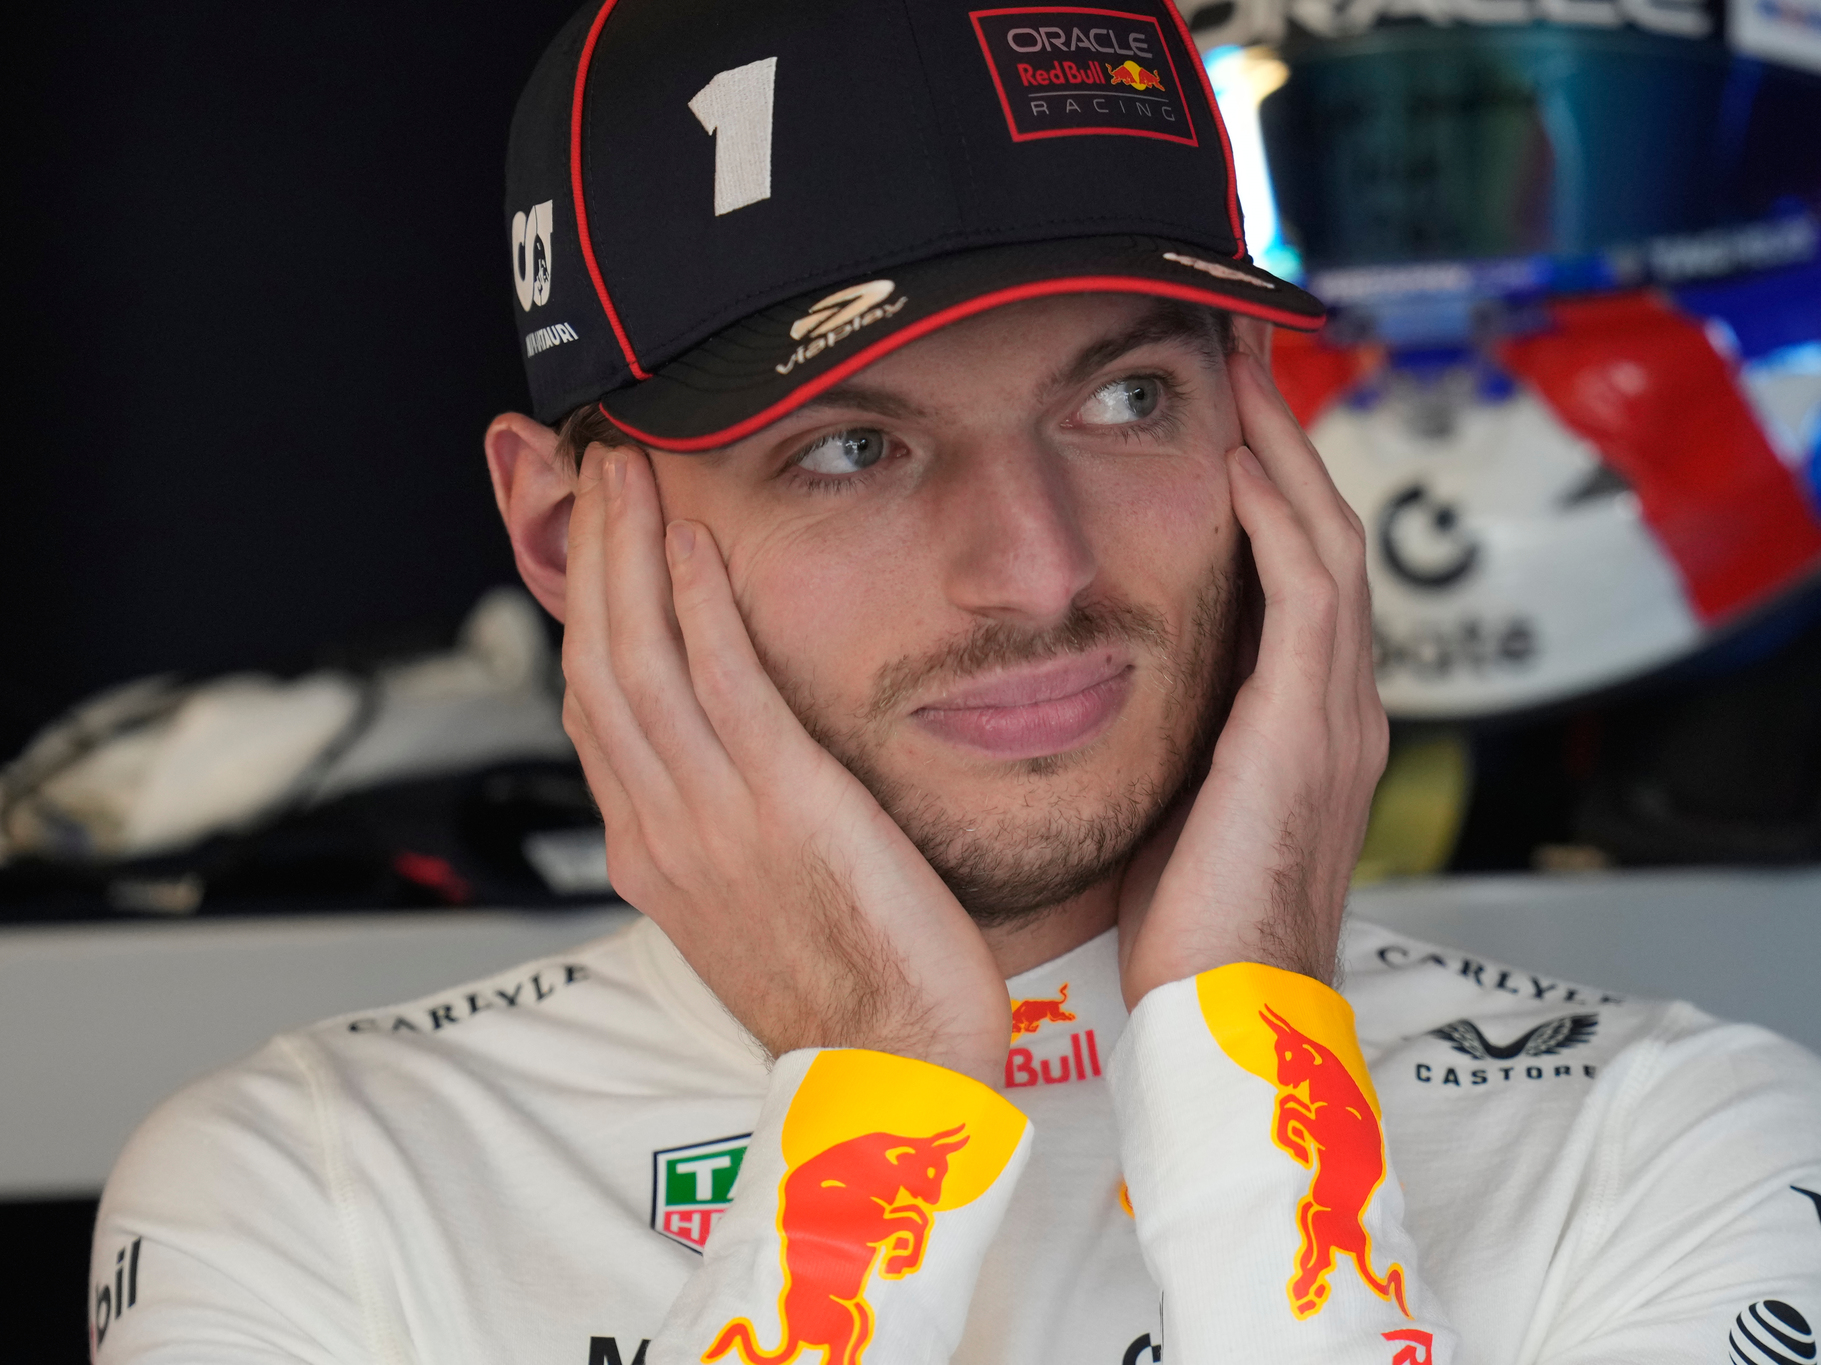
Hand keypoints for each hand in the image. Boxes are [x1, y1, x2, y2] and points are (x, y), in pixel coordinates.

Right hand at [560, 448, 1012, 1086]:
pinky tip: (698, 545)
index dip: (586, 611)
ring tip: (632, 473)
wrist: (890, 1071)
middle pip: (597, 664)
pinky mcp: (782, 806)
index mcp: (653, 851)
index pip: (595, 707)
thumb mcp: (761, 900)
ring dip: (630, 554)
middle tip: (598, 468)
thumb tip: (733, 765)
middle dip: (592, 556)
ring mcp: (712, 817)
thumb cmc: (848, 994)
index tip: (595, 541)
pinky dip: (701, 607)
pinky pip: (723, 685)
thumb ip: (730, 823)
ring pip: (640, 659)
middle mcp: (661, 828)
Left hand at [1115, 350, 1388, 1005]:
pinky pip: (1308, 591)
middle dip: (1282, 435)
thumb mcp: (1174, 808)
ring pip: (1325, 541)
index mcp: (1304, 723)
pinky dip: (1278, 515)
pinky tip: (1239, 457)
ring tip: (1242, 366)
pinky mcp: (1309, 728)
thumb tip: (1092, 689)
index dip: (1264, 482)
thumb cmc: (1188, 934)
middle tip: (1239, 347)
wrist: (1228, 1019)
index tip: (1217, 408)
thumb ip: (1165, 737)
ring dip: (1284, 447)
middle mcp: (1337, 705)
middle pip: (1323, 531)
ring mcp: (1336, 713)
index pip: (1295, 570)